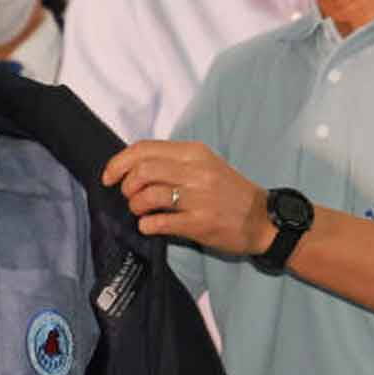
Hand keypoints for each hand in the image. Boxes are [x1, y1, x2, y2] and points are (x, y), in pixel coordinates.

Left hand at [102, 140, 275, 255]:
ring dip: (135, 206)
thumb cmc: (229, 193)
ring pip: (147, 196)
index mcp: (194, 153)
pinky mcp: (201, 223)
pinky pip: (160, 222)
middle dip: (126, 186)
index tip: (108, 176)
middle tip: (129, 197)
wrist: (265, 220)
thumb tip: (132, 166)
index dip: (118, 162)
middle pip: (142, 171)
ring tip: (140, 212)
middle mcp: (197, 172)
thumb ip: (173, 162)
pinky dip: (147, 225)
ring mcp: (199, 198)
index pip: (144, 149)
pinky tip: (149, 226)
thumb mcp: (205, 165)